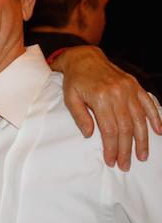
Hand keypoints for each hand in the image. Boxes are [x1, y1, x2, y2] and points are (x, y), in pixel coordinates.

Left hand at [51, 46, 161, 170]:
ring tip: (142, 155)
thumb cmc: (75, 80)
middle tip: (126, 165)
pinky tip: (158, 132)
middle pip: (126, 128)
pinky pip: (148, 103)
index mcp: (100, 98)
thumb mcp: (70, 98)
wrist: (84, 58)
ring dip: (143, 139)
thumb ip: (80, 117)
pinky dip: (155, 117)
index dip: (112, 148)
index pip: (110, 130)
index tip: (111, 161)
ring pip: (140, 119)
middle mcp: (117, 94)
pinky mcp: (135, 85)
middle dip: (127, 149)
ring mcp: (129, 89)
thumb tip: (90, 135)